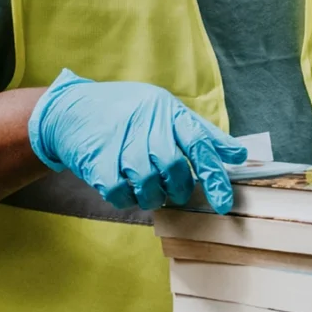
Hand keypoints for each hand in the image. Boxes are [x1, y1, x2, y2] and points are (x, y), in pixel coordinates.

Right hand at [29, 69, 248, 212]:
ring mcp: (121, 142)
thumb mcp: (165, 109)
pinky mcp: (98, 160)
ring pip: (149, 184)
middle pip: (174, 168)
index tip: (224, 203)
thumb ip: (201, 134)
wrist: (71, 109)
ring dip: (152, 195)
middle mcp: (146, 123)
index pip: (200, 144)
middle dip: (178, 188)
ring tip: (147, 187)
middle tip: (174, 191)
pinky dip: (126, 198)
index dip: (215, 176)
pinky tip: (124, 186)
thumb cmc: (126, 112)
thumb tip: (239, 155)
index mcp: (167, 110)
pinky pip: (121, 194)